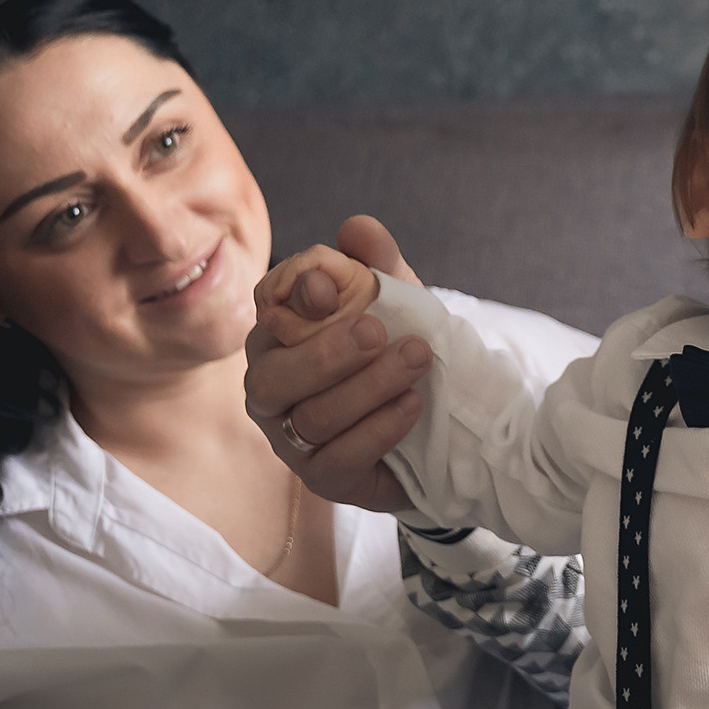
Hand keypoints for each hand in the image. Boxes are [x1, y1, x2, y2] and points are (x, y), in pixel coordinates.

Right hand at [245, 216, 430, 511]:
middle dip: (326, 352)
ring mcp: (292, 441)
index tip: (330, 289)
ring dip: (368, 386)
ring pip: (312, 417)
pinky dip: (378, 429)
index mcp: (279, 338)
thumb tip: (358, 228)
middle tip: (378, 331)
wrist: (441, 424)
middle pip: (274, 377)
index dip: (290, 299)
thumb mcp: (398, 303)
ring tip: (417, 359)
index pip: (267, 313)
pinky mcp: (323, 480)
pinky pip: (339, 459)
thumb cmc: (397, 353)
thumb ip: (378, 266)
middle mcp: (272, 391)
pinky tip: (413, 404)